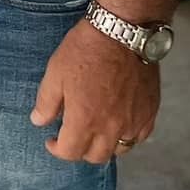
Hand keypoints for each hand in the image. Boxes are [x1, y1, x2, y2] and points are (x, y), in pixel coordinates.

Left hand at [30, 18, 160, 163]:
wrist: (122, 32)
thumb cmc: (85, 50)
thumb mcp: (55, 73)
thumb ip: (46, 102)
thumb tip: (38, 121)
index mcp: (85, 119)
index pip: (70, 152)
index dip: (57, 149)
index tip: (51, 140)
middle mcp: (112, 127)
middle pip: (96, 156)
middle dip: (80, 150)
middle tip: (72, 136)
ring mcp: (134, 121)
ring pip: (120, 150)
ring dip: (105, 145)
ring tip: (94, 130)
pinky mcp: (150, 112)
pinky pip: (139, 136)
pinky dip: (127, 136)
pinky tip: (118, 124)